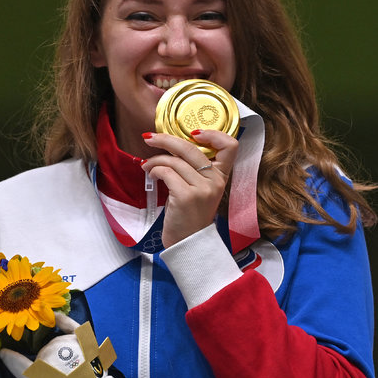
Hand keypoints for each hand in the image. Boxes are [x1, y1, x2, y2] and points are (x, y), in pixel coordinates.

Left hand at [141, 129, 238, 246]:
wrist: (189, 244)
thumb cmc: (191, 216)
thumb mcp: (202, 191)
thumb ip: (195, 170)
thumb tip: (171, 145)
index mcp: (221, 177)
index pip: (231, 146)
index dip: (213, 134)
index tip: (193, 133)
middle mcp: (215, 181)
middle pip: (191, 147)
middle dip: (166, 139)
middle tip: (150, 138)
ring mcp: (202, 189)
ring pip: (174, 160)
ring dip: (155, 160)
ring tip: (147, 166)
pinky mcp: (186, 197)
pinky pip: (166, 172)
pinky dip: (154, 171)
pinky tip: (151, 175)